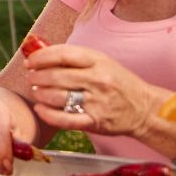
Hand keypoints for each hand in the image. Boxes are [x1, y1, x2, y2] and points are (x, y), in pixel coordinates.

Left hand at [24, 43, 163, 138]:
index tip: (30, 61)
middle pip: (57, 76)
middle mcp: (98, 80)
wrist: (145, 108)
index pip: (63, 54)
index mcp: (98, 61)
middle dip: (37, 77)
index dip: (41, 57)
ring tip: (37, 92)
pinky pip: (65, 119)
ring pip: (58, 97)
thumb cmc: (119, 83)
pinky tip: (40, 110)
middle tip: (31, 78)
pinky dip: (48, 115)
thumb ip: (76, 59)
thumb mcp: (102, 63)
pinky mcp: (96, 121)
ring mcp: (97, 102)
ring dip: (41, 95)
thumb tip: (42, 55)